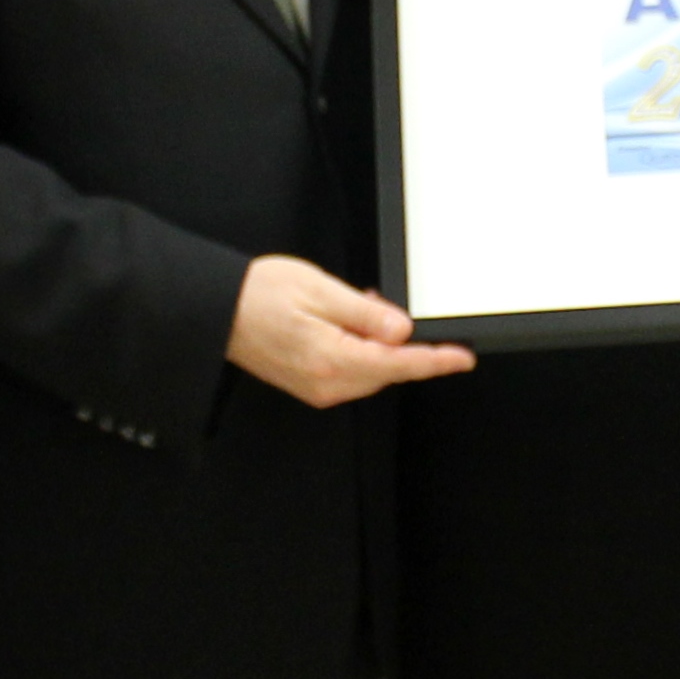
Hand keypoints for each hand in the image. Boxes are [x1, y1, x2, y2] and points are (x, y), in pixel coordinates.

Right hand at [228, 254, 475, 406]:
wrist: (218, 311)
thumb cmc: (259, 295)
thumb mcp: (321, 290)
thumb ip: (366, 314)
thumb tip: (402, 331)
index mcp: (334, 359)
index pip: (400, 364)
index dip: (436, 360)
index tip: (462, 358)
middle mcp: (327, 383)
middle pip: (388, 370)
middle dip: (400, 342)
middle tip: (382, 304)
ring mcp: (318, 388)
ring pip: (371, 372)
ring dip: (377, 345)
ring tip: (354, 307)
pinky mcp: (310, 385)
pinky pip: (351, 372)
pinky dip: (359, 351)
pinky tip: (344, 326)